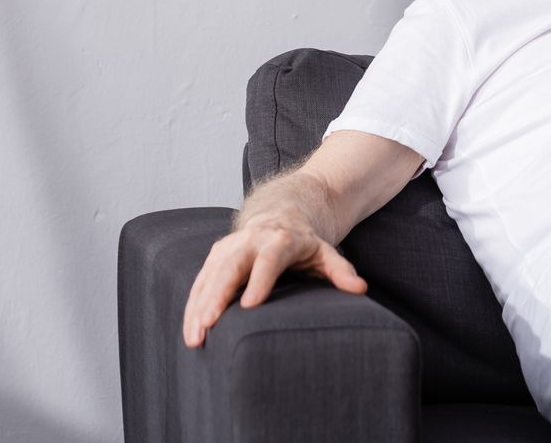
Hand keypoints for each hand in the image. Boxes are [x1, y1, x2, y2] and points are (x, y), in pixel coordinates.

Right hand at [180, 217, 367, 347]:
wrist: (282, 213)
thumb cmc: (305, 243)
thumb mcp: (326, 253)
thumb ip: (341, 271)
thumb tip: (360, 288)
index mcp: (280, 240)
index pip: (268, 260)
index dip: (259, 281)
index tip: (250, 305)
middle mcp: (251, 240)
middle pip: (231, 267)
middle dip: (218, 296)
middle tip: (209, 325)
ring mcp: (230, 246)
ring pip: (211, 274)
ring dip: (199, 305)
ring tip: (194, 336)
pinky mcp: (216, 255)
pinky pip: (202, 280)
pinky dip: (194, 304)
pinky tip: (191, 329)